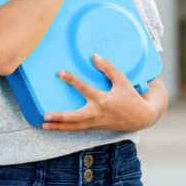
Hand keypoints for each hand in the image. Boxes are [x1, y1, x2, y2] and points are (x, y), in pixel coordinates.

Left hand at [42, 54, 159, 130]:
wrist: (142, 118)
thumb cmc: (132, 98)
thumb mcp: (123, 80)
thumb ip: (108, 68)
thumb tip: (94, 57)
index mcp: (103, 99)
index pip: (84, 88)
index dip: (72, 80)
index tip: (60, 73)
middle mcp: (97, 113)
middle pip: (75, 117)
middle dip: (60, 117)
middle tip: (45, 115)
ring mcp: (95, 122)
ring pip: (74, 127)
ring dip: (58, 127)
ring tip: (44, 125)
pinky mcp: (95, 127)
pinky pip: (78, 129)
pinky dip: (66, 128)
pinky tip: (56, 127)